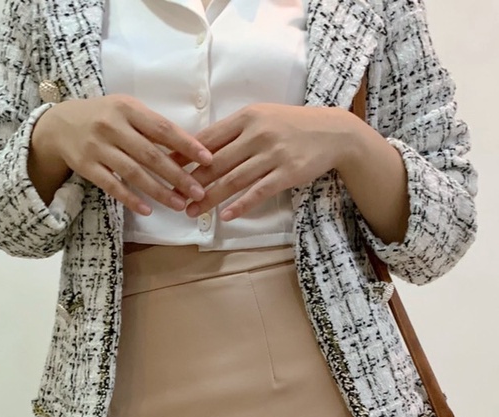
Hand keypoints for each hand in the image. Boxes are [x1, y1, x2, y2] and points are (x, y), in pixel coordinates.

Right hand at [35, 96, 212, 216]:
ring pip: (133, 173)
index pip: (162, 128)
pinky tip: (148, 210)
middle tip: (198, 191)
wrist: (59, 124)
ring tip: (180, 205)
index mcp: (127, 108)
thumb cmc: (105, 118)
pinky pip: (112, 185)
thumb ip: (153, 126)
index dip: (186, 145)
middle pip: (150, 154)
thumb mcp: (127, 111)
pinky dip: (131, 198)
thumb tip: (191, 148)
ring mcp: (97, 147)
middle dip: (177, 175)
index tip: (208, 159)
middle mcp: (111, 126)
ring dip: (159, 191)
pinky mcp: (86, 166)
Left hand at [175, 104, 361, 221]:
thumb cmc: (293, 126)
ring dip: (211, 198)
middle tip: (173, 196)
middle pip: (217, 162)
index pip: (208, 138)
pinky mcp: (287, 173)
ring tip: (193, 211)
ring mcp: (272, 154)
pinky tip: (226, 216)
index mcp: (246, 117)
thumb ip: (236, 132)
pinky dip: (241, 205)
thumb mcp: (263, 118)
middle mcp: (257, 134)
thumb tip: (204, 148)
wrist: (332, 132)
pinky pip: (259, 192)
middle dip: (192, 181)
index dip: (185, 155)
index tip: (166, 168)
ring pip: (234, 179)